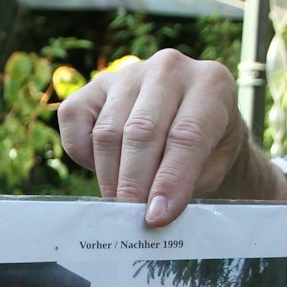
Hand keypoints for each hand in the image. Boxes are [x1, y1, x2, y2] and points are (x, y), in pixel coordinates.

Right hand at [57, 49, 269, 226]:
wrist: (194, 126)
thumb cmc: (208, 153)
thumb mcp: (213, 169)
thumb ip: (185, 186)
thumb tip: (151, 215)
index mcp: (212, 83)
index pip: (187, 135)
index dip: (170, 180)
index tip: (157, 216)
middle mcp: (170, 67)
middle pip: (141, 131)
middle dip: (133, 183)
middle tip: (131, 218)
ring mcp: (130, 72)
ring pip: (107, 131)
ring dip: (110, 177)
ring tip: (121, 204)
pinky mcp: (96, 84)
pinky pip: (74, 119)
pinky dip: (82, 153)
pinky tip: (104, 169)